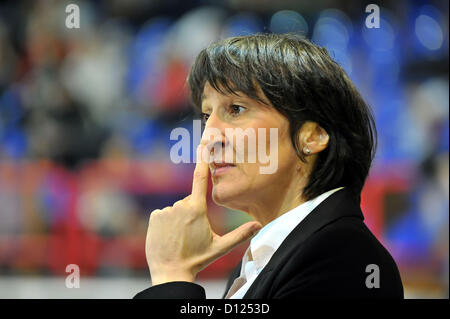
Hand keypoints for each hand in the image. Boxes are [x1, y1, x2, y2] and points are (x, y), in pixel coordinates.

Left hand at [146, 144, 261, 284]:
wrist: (170, 272)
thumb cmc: (197, 259)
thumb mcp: (220, 247)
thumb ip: (240, 235)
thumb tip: (260, 225)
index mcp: (197, 209)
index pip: (201, 179)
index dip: (203, 159)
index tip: (204, 143)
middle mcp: (180, 206)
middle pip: (190, 201)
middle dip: (193, 212)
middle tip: (193, 233)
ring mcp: (165, 211)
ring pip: (177, 209)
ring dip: (179, 219)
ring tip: (181, 237)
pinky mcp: (155, 217)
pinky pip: (164, 214)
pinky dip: (167, 222)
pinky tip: (169, 236)